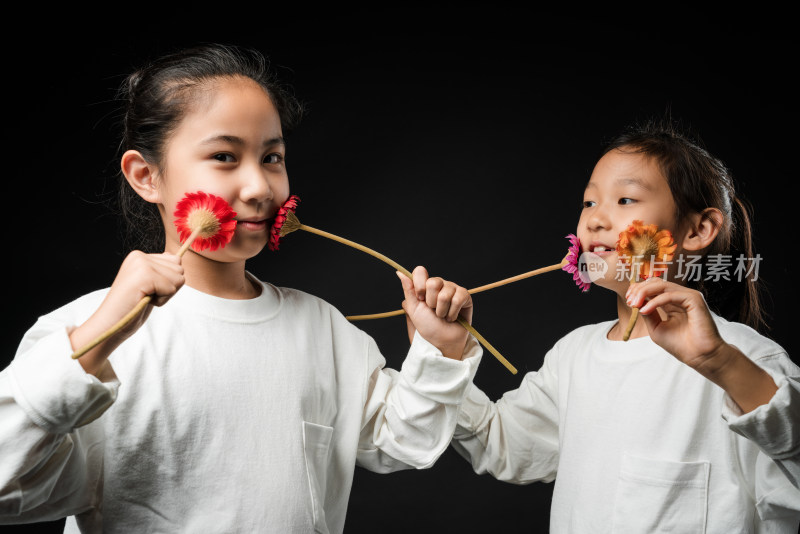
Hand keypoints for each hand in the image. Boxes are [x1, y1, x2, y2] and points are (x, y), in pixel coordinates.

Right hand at [71, 251, 184, 374]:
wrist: (109, 324)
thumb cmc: (130, 307)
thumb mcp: (149, 284)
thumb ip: (161, 269)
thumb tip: (175, 256)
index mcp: (139, 256)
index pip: (176, 261)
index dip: (168, 281)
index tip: (148, 289)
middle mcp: (140, 256)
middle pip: (180, 269)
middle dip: (169, 287)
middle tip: (146, 295)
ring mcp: (141, 264)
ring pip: (178, 279)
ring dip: (166, 294)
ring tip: (145, 298)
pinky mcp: (144, 275)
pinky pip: (171, 289)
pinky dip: (162, 301)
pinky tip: (144, 301)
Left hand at [397, 266, 471, 359]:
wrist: (441, 341)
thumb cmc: (427, 326)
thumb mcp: (413, 309)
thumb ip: (408, 289)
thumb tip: (400, 273)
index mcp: (425, 286)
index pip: (420, 271)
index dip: (419, 285)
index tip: (420, 299)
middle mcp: (440, 285)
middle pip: (433, 282)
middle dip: (431, 302)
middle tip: (433, 311)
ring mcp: (453, 289)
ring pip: (446, 293)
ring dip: (442, 310)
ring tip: (442, 316)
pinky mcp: (465, 296)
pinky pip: (458, 298)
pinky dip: (453, 312)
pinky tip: (452, 317)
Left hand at [627, 277, 725, 369]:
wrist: (699, 357)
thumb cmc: (680, 345)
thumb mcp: (656, 327)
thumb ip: (647, 313)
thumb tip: (636, 301)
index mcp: (672, 302)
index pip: (653, 287)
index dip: (639, 290)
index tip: (628, 300)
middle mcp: (680, 296)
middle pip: (656, 282)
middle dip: (639, 289)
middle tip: (630, 300)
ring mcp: (688, 296)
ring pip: (662, 285)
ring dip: (644, 292)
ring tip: (634, 303)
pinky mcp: (694, 299)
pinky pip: (670, 295)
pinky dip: (655, 301)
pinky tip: (645, 309)